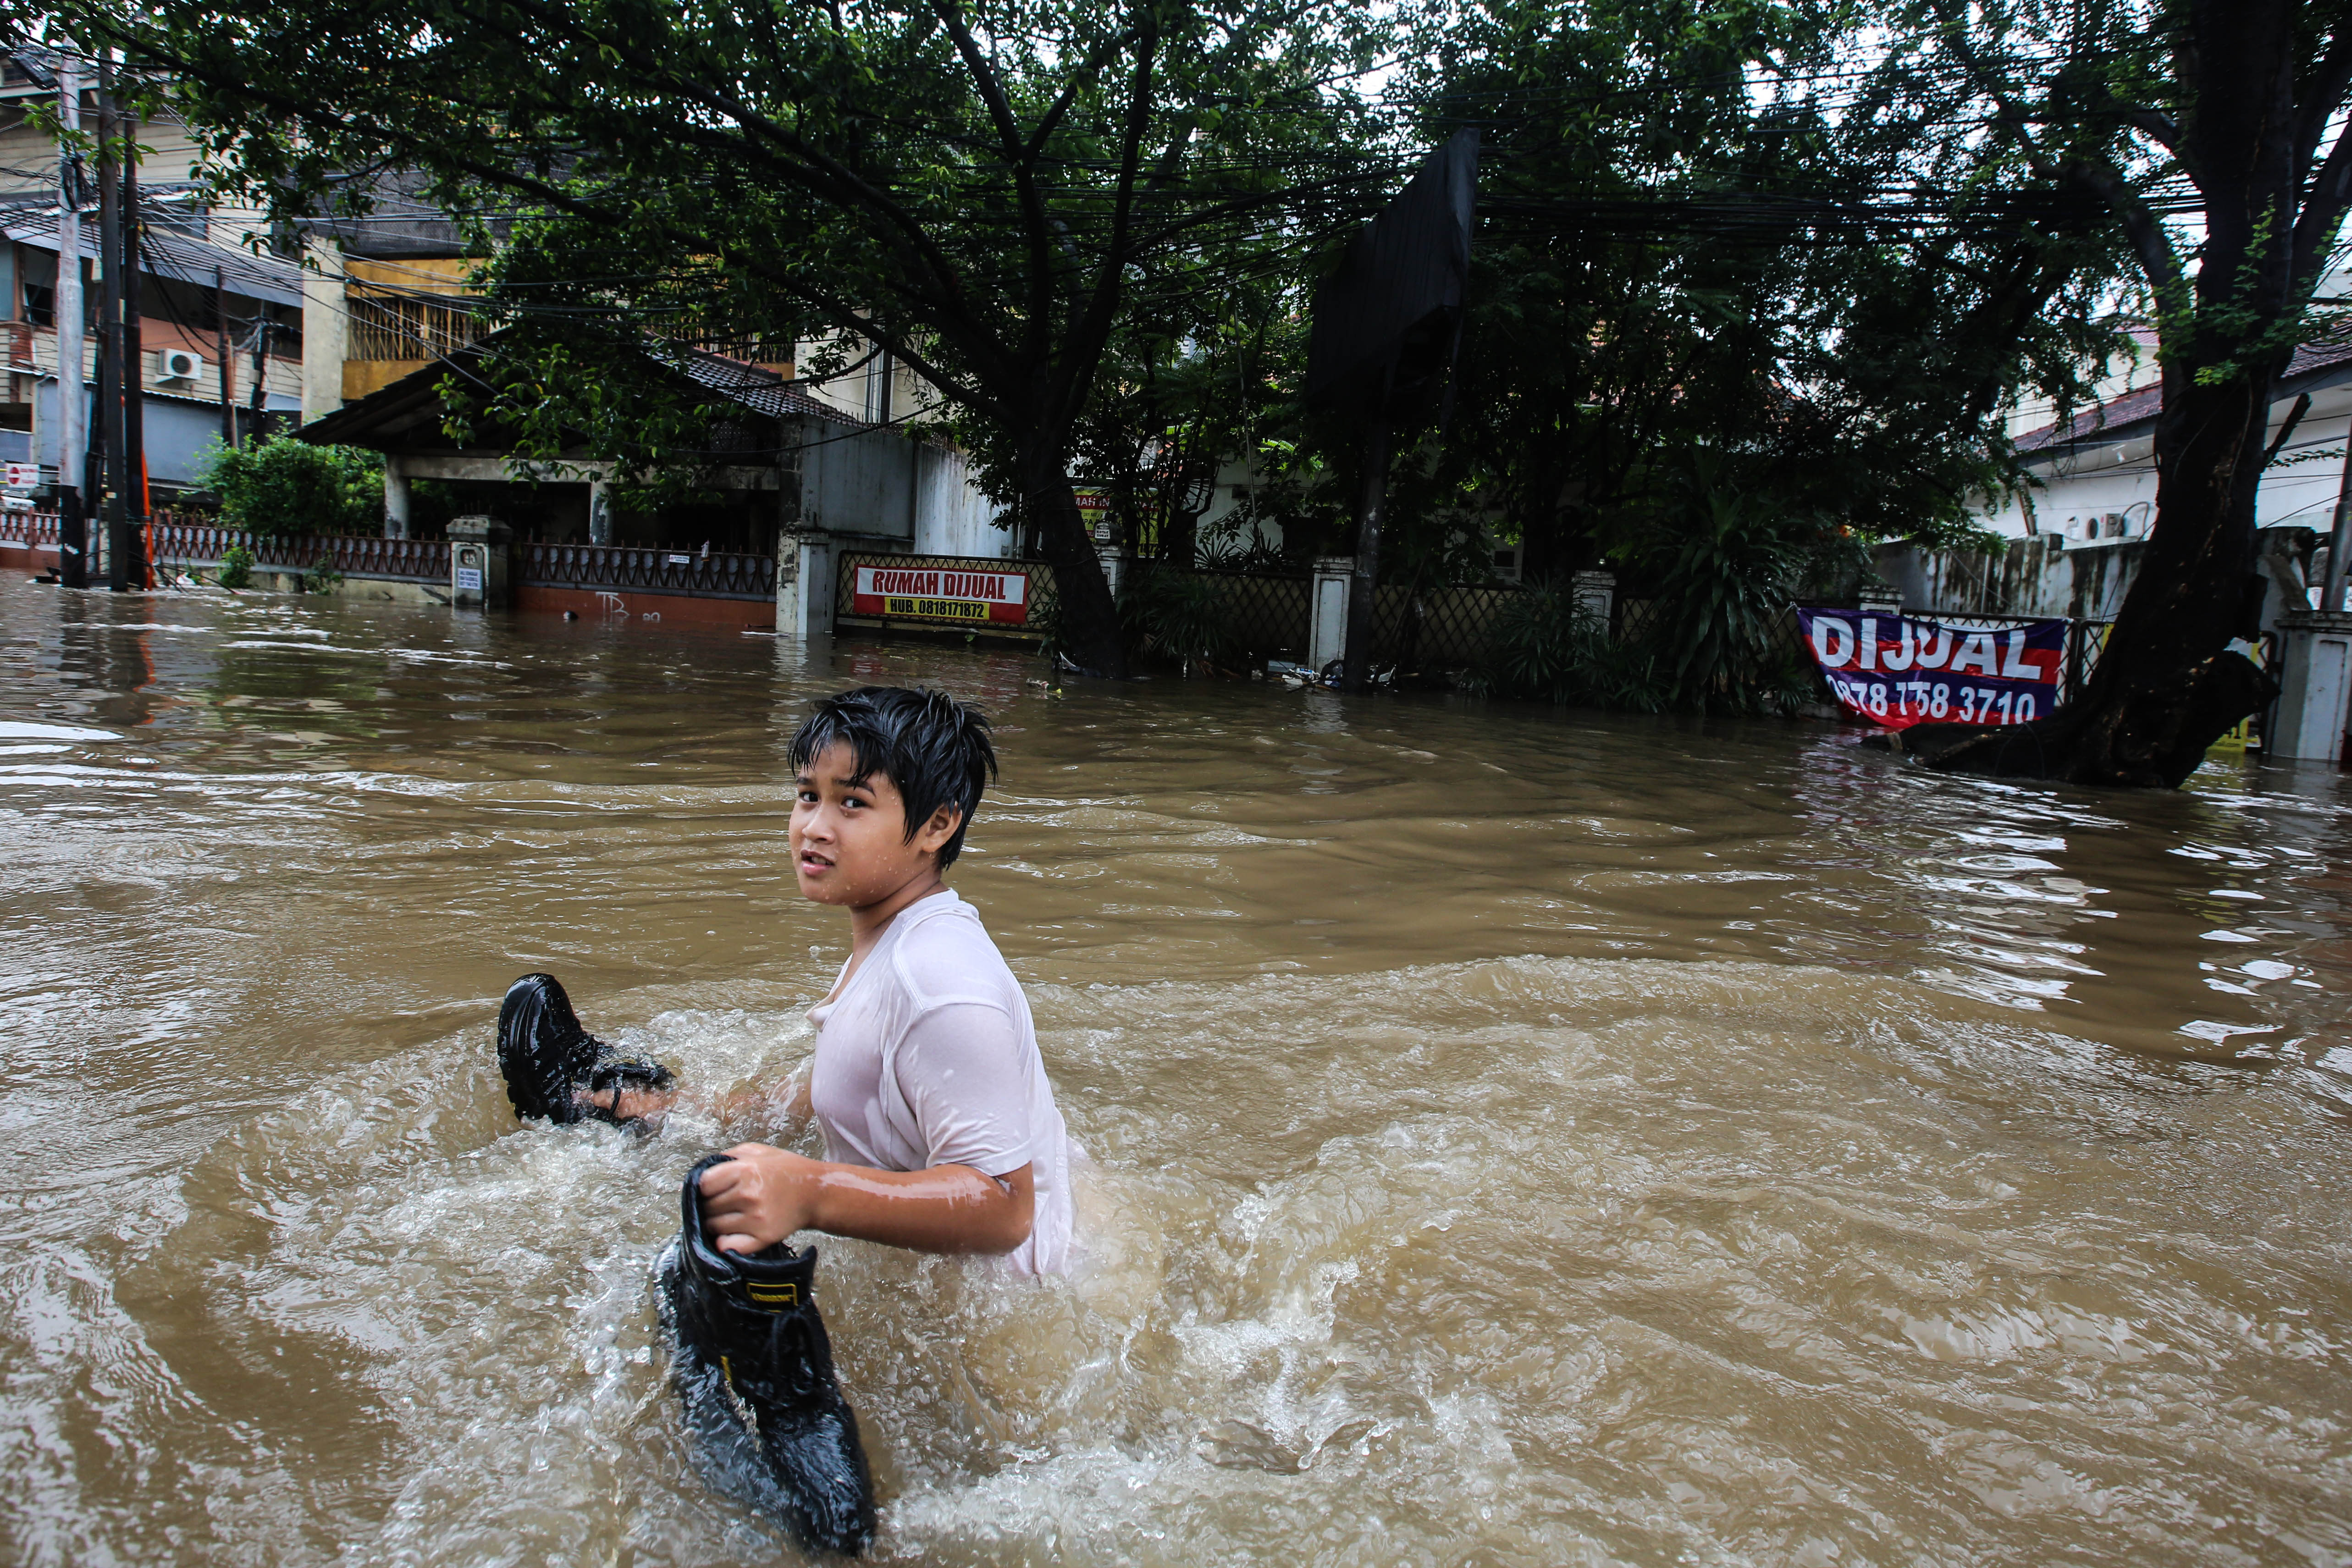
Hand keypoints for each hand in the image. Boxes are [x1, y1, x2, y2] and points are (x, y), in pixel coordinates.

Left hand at [698, 1143, 824, 1253]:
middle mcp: (748, 1195)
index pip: (703, 1184)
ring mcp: (755, 1219)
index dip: (706, 1186)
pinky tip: (732, 1233)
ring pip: (714, 1227)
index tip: (715, 1187)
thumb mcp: (759, 1151)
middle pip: (707, 1207)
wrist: (816, 1194)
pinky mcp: (762, 1238)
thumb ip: (729, 1156)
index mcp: (745, 1171)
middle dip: (712, 1205)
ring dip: (717, 1223)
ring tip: (731, 1216)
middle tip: (725, 1202)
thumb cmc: (787, 1171)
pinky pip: (727, 1245)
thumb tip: (702, 1172)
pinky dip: (725, 1242)